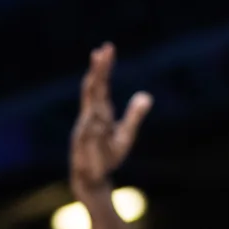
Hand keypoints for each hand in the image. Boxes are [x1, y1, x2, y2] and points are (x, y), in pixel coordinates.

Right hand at [69, 44, 151, 195]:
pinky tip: (94, 115)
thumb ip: (134, 116)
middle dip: (97, 72)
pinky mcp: (82, 147)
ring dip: (92, 92)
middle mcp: (90, 117)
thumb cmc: (107, 156)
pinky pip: (87, 134)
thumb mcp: (125, 135)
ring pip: (89, 108)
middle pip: (93, 90)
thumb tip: (146, 95)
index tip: (107, 48)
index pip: (101, 85)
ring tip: (95, 74)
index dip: (104, 67)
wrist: (93, 179)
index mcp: (100, 112)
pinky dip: (91, 124)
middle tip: (100, 52)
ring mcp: (85, 131)